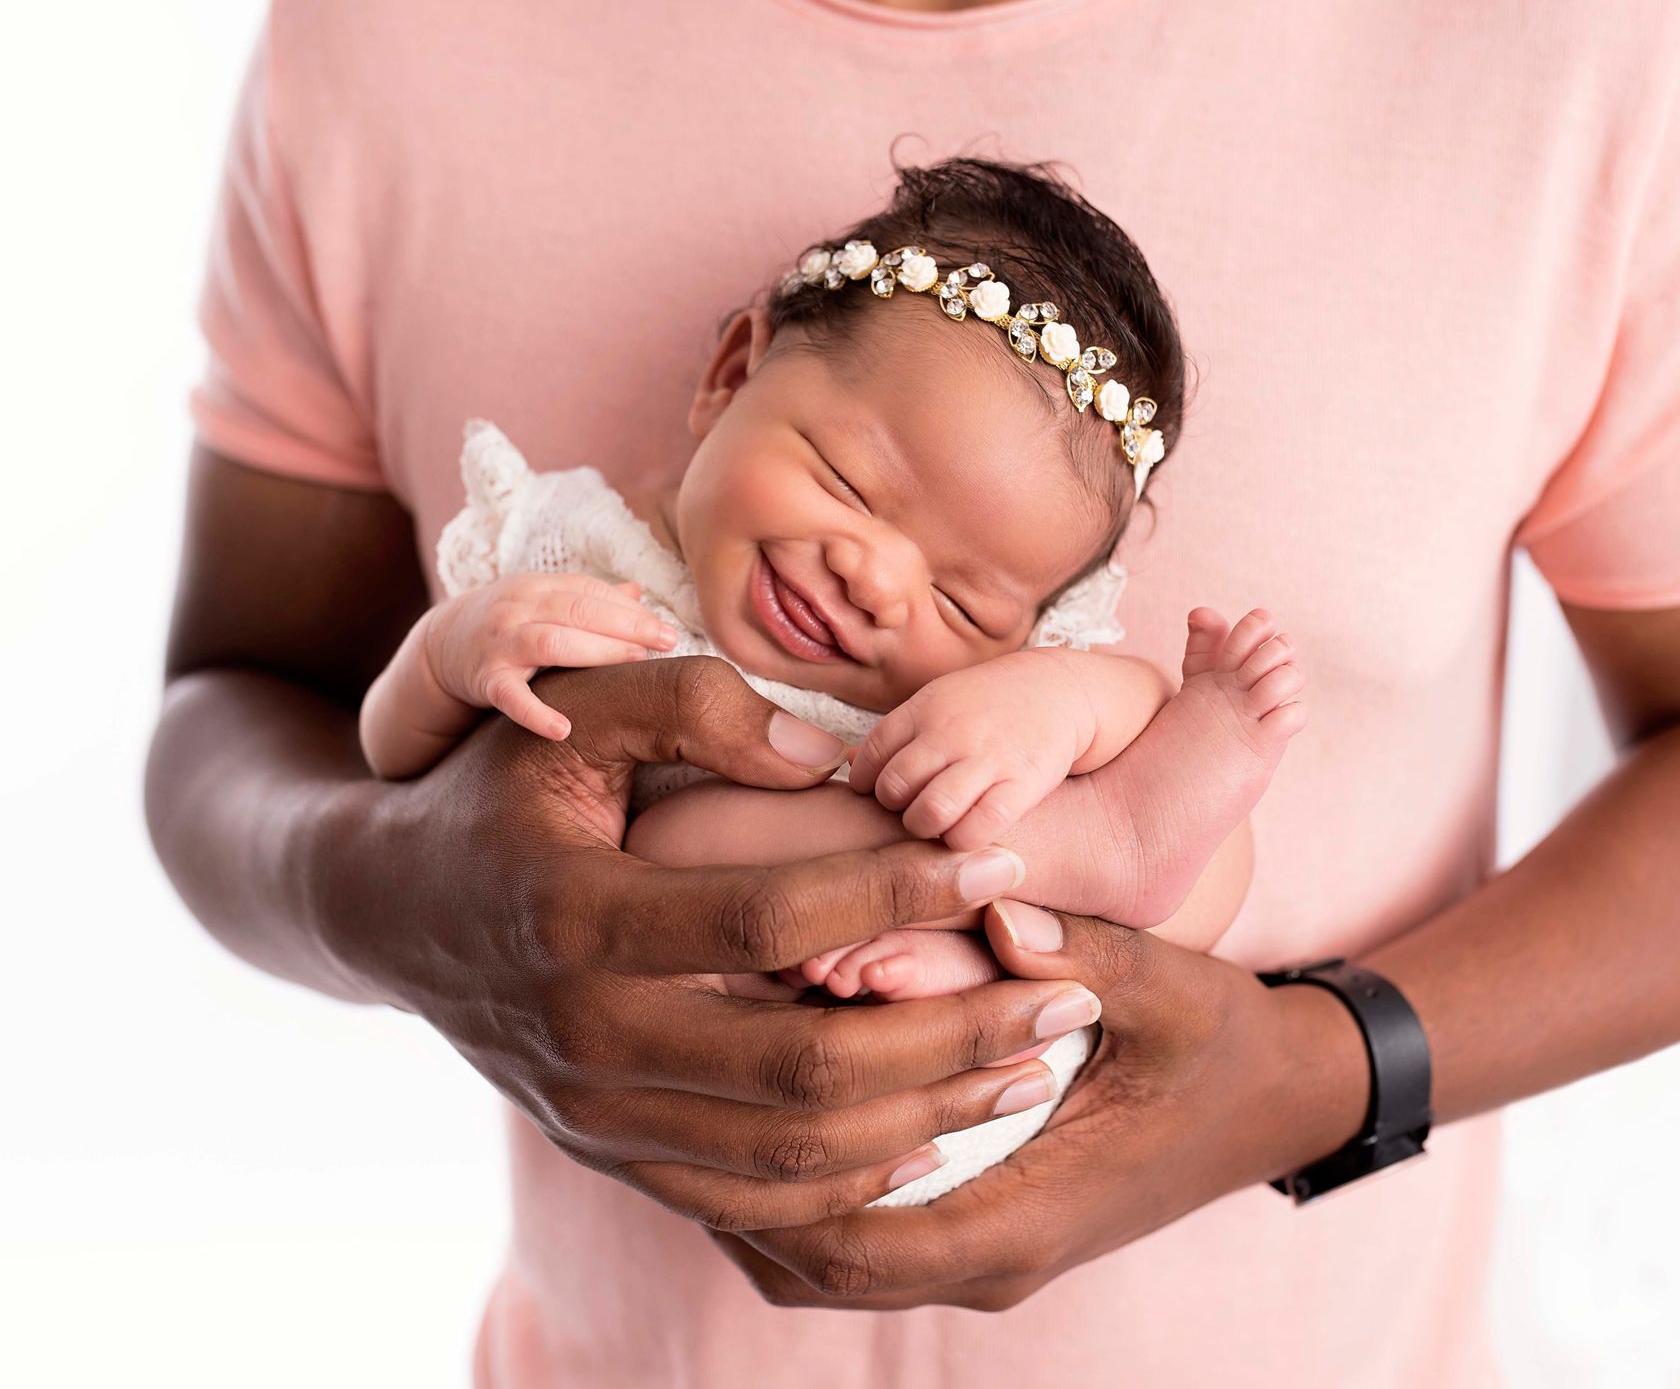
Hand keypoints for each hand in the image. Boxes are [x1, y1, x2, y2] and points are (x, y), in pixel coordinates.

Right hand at [318, 657, 1103, 1228]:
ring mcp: (595, 1114)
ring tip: (1036, 1065)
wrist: (387, 908)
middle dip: (956, 1033)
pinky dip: (850, 1179)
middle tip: (1069, 996)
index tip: (1005, 861)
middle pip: (805, 1065)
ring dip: (929, 1111)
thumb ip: (690, 705)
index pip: (771, 918)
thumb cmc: (499, 790)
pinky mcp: (609, 1152)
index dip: (899, 893)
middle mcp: (584, 1038)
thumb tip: (825, 758)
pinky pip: (746, 1197)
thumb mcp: (567, 711)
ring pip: (789, 1151)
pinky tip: (935, 1131)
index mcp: (576, 918)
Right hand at [422, 573, 675, 739]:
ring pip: (550, 642)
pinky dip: (535, 713)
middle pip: (577, 611)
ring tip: (635, 665)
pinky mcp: (484, 680)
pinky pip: (510, 697)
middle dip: (626, 626)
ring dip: (596, 652)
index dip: (630, 610)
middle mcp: (518, 608)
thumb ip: (587, 599)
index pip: (590, 592)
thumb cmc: (507, 624)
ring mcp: (500, 643)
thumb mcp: (541, 602)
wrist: (440, 645)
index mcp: (538, 588)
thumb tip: (638, 593)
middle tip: (666, 643)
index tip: (665, 630)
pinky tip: (564, 729)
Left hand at [709, 900, 1369, 1307]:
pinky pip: (862, 1243)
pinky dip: (802, 1197)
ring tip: (698, 1093)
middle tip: (669, 1088)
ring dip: (758, 1197)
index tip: (704, 1088)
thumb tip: (998, 909)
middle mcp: (993, 1258)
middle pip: (816, 1268)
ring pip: (827, 1266)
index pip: (856, 1243)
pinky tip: (769, 1102)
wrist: (1277, 1101)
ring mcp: (986, 1254)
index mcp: (1026, 1217)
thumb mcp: (1172, 989)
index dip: (765, 1177)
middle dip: (733, 1191)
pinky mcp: (983, 1230)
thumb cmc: (1222, 1046)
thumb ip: (1087, 953)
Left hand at [850, 649, 1093, 850]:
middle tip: (912, 812)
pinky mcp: (1022, 783)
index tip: (881, 795)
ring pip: (930, 813)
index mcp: (924, 708)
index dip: (869, 784)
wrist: (1061, 690)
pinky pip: (976, 829)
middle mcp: (950, 731)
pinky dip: (963, 841)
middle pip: (894, 788)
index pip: (871, 756)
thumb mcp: (939, 700)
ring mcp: (987, 757)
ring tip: (938, 826)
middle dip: (896, 810)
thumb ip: (898, 734)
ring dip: (926, 829)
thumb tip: (849, 765)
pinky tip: (969, 833)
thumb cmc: (991, 704)